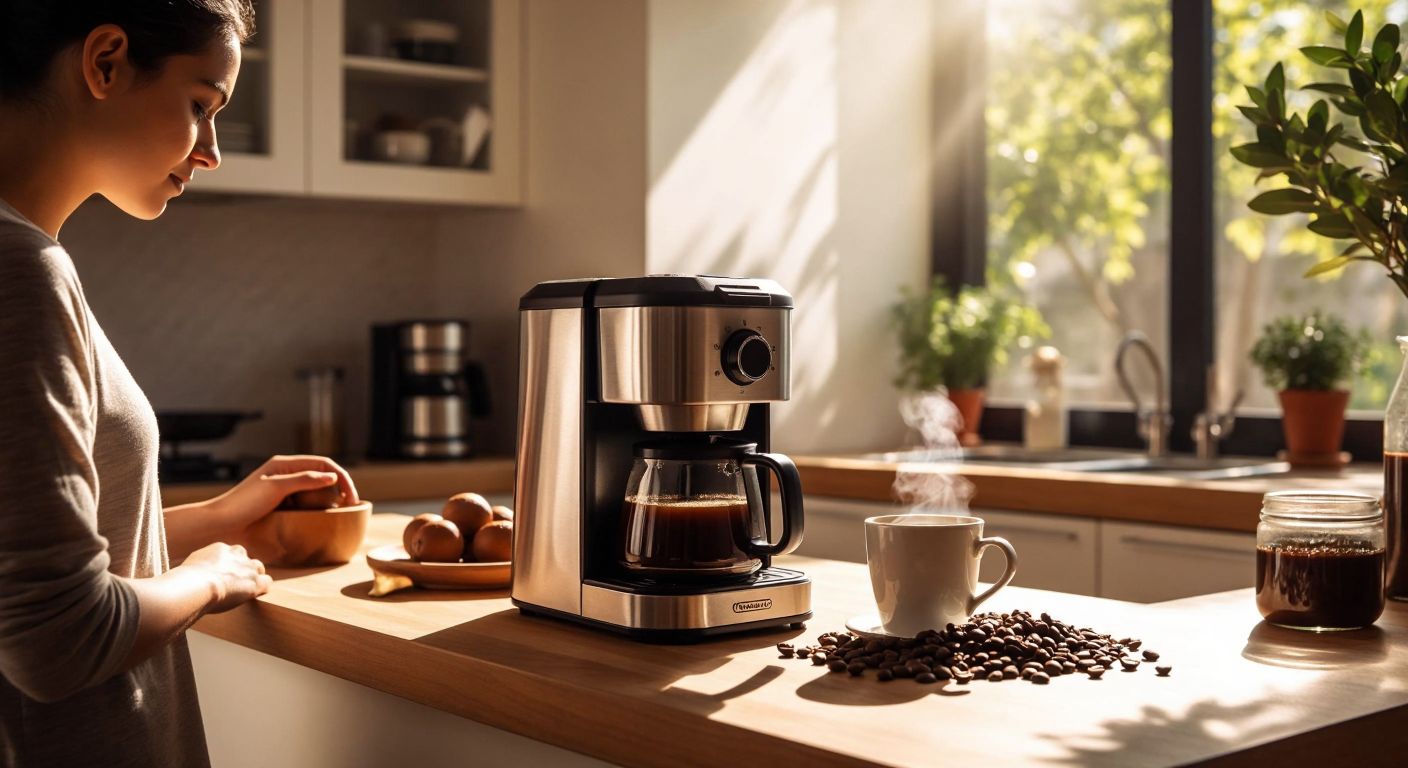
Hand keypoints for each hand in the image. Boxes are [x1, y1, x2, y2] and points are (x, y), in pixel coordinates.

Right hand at [181, 542, 271, 612]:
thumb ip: (192, 570)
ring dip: (253, 577)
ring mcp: (247, 568)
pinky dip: (262, 588)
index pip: (228, 553)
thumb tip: (182, 580)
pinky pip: (267, 582)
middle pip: (244, 557)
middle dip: (241, 567)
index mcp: (218, 549)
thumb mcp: (186, 569)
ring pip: (258, 568)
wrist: (196, 586)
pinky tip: (255, 595)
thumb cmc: (185, 582)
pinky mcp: (255, 582)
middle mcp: (236, 554)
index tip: (220, 574)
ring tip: (244, 589)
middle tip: (233, 582)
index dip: (226, 565)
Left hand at [211, 454, 360, 530]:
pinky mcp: (279, 504)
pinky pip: (305, 501)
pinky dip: (318, 507)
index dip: (341, 477)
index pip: (322, 463)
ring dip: (330, 497)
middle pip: (321, 474)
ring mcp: (282, 489)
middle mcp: (285, 474)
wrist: (220, 523)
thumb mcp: (275, 488)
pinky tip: (322, 517)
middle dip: (339, 486)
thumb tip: (332, 477)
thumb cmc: (243, 504)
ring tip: (340, 510)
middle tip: (351, 504)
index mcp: (285, 464)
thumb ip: (304, 480)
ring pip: (314, 488)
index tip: (351, 497)